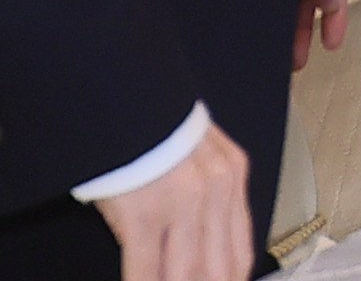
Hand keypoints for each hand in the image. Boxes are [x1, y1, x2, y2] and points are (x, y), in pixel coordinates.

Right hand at [97, 121, 252, 280]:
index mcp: (231, 179)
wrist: (122, 97)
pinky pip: (146, 270)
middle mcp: (215, 192)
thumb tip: (202, 250)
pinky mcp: (143, 213)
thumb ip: (207, 202)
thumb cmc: (151, 132)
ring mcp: (181, 203)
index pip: (238, 252)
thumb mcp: (195, 159)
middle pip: (218, 269)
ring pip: (187, 274)